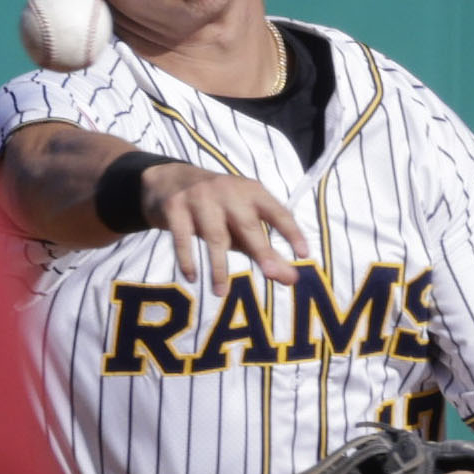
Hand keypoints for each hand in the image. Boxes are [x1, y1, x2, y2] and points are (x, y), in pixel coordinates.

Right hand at [141, 163, 307, 290]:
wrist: (169, 181)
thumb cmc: (217, 209)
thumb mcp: (242, 225)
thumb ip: (267, 251)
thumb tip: (291, 280)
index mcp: (252, 192)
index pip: (277, 212)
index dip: (291, 232)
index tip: (304, 254)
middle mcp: (228, 191)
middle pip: (247, 224)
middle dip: (261, 250)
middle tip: (272, 275)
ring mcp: (200, 197)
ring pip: (214, 235)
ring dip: (218, 266)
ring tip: (221, 293)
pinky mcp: (175, 206)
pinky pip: (183, 237)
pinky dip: (188, 259)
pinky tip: (192, 277)